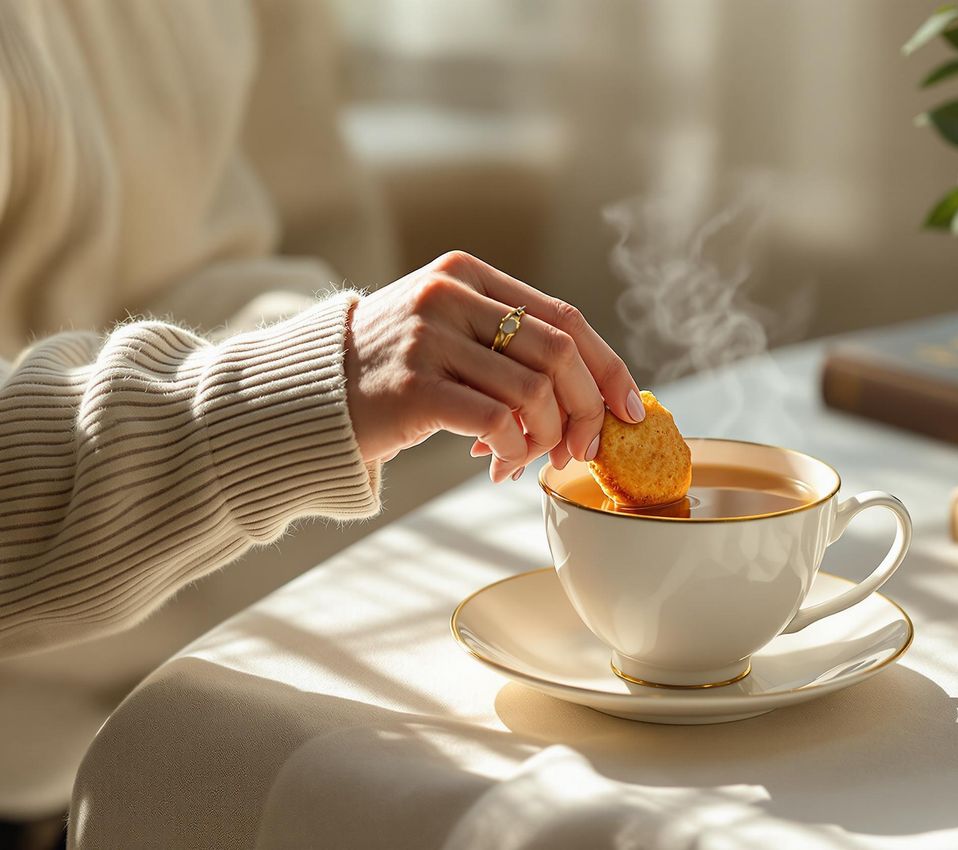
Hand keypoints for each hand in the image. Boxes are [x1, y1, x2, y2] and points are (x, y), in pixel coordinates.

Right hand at [344, 251, 644, 480]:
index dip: (608, 367)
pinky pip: (497, 421)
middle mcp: (449, 295)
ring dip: (545, 438)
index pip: (564, 317)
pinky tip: (498, 462)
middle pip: (559, 353)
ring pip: (533, 391)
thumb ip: (509, 347)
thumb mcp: (448, 335)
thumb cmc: (389, 374)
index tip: (629, 410)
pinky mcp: (412, 384)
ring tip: (526, 459)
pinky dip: (513, 449)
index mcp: (467, 275)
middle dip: (585, 411)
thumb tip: (594, 397)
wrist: (303, 397)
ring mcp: (428, 336)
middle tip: (582, 449)